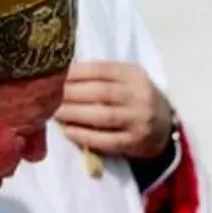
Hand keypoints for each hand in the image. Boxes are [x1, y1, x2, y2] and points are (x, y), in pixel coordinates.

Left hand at [56, 61, 172, 159]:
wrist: (164, 127)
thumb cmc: (135, 99)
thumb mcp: (125, 80)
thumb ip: (100, 76)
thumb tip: (62, 74)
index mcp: (134, 75)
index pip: (101, 70)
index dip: (76, 73)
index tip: (54, 76)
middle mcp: (139, 95)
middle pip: (100, 92)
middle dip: (71, 94)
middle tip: (47, 97)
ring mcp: (139, 120)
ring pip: (103, 116)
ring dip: (74, 114)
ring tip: (54, 113)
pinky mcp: (135, 142)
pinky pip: (107, 140)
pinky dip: (85, 136)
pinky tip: (68, 132)